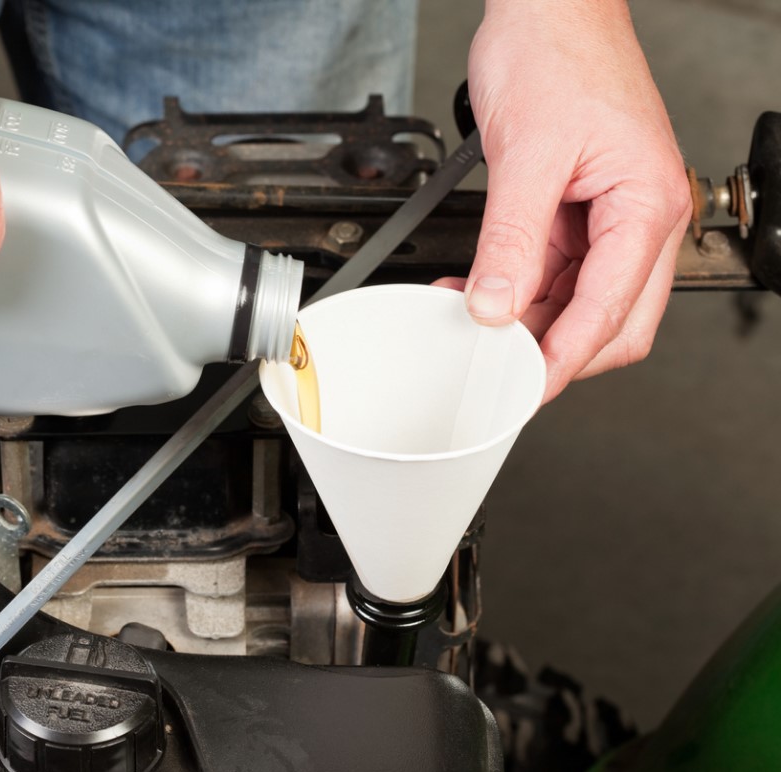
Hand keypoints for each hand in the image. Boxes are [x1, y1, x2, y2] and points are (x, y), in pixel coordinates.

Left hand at [435, 0, 690, 401]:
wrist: (547, 6)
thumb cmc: (555, 54)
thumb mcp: (525, 156)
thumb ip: (511, 241)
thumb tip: (496, 306)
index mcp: (647, 206)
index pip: (610, 312)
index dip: (564, 359)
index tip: (523, 389)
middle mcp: (638, 217)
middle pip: (608, 321)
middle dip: (553, 351)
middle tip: (497, 372)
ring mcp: (607, 215)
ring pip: (574, 299)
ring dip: (524, 320)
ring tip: (468, 328)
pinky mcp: (574, 208)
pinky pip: (549, 268)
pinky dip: (513, 287)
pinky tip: (473, 294)